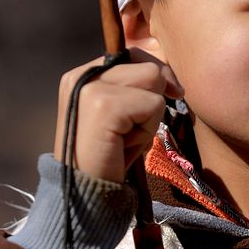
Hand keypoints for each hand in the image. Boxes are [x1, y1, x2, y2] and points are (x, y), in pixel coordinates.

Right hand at [54, 51, 183, 182]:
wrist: (86, 193)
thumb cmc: (108, 156)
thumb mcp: (121, 114)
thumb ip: (133, 88)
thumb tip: (166, 74)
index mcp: (81, 74)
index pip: (133, 54)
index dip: (156, 76)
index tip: (168, 96)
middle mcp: (80, 74)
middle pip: (148, 66)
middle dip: (153, 99)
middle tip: (131, 131)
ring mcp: (90, 87)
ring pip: (153, 80)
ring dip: (150, 116)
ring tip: (126, 138)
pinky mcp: (103, 104)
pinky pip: (153, 104)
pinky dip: (147, 129)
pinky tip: (124, 146)